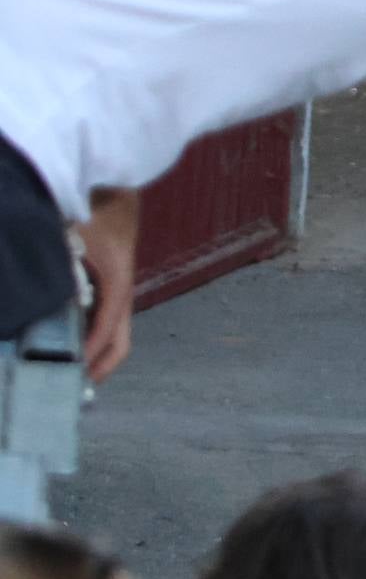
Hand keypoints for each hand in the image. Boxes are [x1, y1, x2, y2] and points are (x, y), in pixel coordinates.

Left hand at [73, 191, 135, 383]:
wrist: (115, 190)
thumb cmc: (94, 210)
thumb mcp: (67, 236)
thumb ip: (54, 265)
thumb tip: (30, 293)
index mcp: (117, 285)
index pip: (106, 331)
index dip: (89, 355)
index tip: (70, 372)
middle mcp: (121, 294)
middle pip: (119, 344)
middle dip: (99, 368)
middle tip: (73, 389)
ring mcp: (118, 292)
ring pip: (114, 335)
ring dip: (96, 356)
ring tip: (69, 372)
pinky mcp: (111, 288)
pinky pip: (106, 322)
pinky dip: (90, 338)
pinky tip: (68, 342)